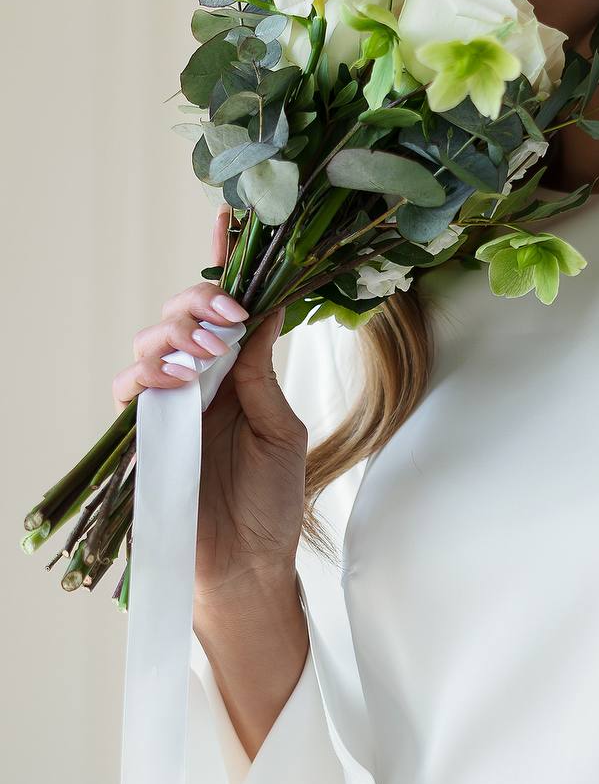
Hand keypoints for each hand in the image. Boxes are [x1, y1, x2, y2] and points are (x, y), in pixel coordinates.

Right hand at [110, 207, 306, 600]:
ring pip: (152, 341)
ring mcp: (171, 405)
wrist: (249, 563)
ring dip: (176, 335)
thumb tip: (265, 309)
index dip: (225, 265)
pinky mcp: (146, 434)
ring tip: (206, 355)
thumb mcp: (281, 429)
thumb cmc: (274, 500)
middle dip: (201, 302)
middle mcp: (202, 380)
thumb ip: (263, 373)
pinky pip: (131, 390)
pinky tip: (177, 382)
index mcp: (240, 374)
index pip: (228, 310)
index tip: (231, 220)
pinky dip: (148, 375)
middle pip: (182, 314)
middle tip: (228, 319)